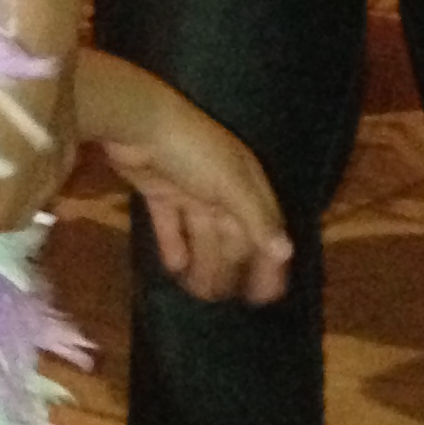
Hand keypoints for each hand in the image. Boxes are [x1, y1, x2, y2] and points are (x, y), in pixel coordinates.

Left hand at [99, 125, 292, 303]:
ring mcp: (188, 188)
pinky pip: (170, 224)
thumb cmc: (192, 149)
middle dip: (231, 267)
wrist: (137, 121)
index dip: (269, 261)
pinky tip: (175, 270)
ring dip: (203, 262)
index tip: (271, 296)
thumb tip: (286, 252)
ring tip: (202, 295)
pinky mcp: (158, 190)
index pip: (265, 227)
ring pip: (201, 233)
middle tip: (229, 304)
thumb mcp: (231, 183)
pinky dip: (173, 245)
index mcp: (246, 180)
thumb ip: (257, 218)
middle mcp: (221, 186)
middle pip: (231, 235)